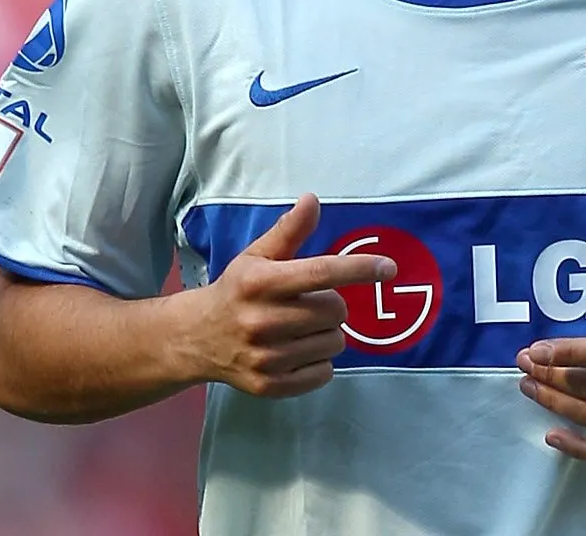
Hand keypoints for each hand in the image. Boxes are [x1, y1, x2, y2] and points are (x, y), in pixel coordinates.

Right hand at [182, 193, 395, 397]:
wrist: (196, 338)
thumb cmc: (237, 290)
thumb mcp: (257, 256)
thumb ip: (289, 230)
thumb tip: (313, 200)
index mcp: (260, 282)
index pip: (321, 272)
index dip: (359, 268)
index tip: (389, 268)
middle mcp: (261, 320)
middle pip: (335, 311)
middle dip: (333, 305)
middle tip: (311, 303)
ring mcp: (265, 357)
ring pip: (334, 344)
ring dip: (327, 334)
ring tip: (301, 328)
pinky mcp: (269, 385)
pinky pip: (323, 374)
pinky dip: (319, 362)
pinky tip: (297, 351)